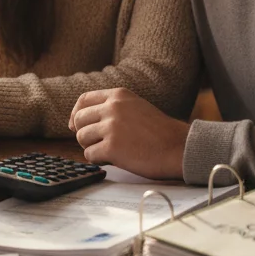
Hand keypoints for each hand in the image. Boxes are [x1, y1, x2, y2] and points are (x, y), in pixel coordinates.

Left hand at [69, 88, 189, 179]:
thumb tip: (78, 120)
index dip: (76, 113)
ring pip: (82, 137)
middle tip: (97, 143)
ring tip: (108, 151)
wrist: (178, 147)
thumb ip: (112, 107)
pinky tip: (111, 160)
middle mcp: (112, 107)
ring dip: (91, 147)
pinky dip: (97, 160)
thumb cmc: (159, 131)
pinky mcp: (112, 148)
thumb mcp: (135, 106)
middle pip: (79, 119)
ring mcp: (111, 127)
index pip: (83, 100)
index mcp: (118, 95)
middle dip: (84, 133)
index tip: (76, 125)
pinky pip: (89, 155)